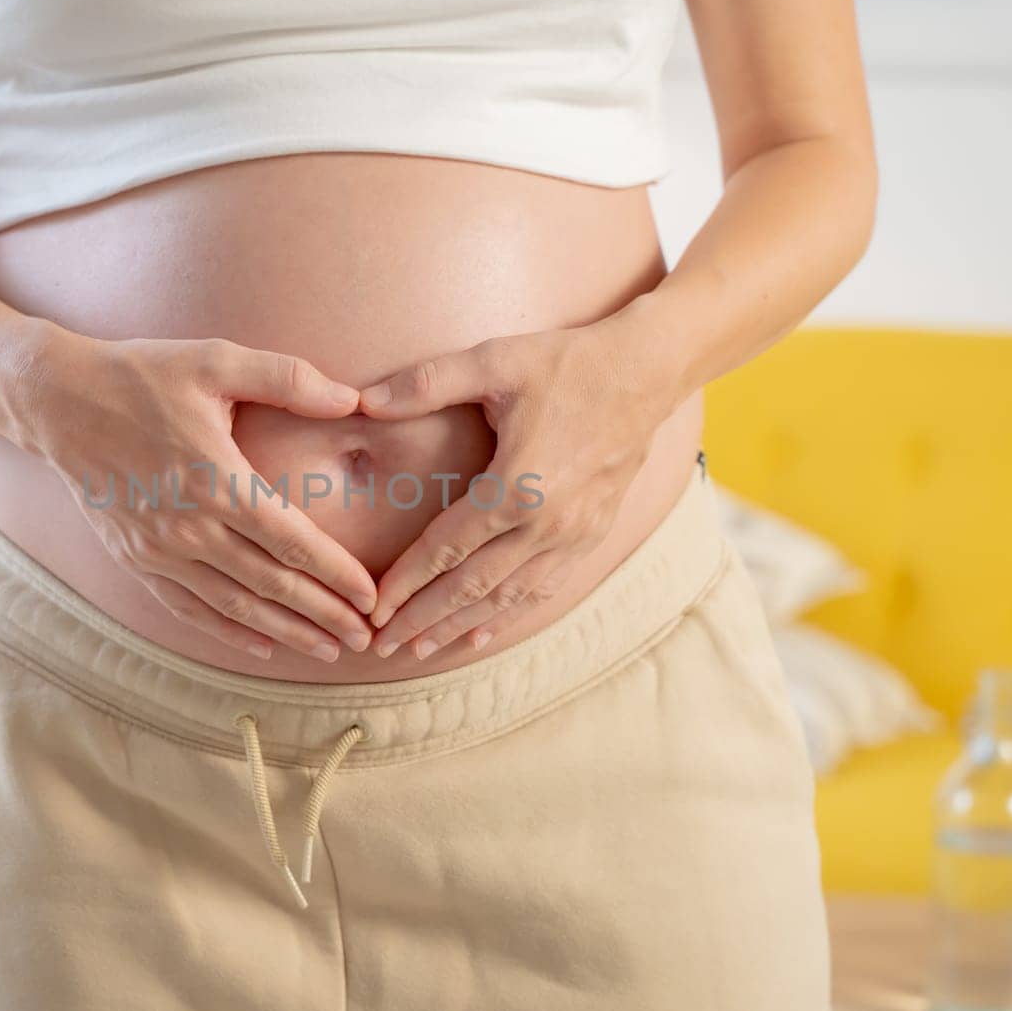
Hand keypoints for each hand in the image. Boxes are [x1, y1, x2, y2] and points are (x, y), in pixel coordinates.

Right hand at [20, 331, 377, 661]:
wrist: (57, 402)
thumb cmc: (142, 375)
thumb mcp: (216, 360)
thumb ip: (287, 378)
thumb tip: (351, 399)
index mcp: (216, 479)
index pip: (292, 541)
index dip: (337, 575)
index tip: (373, 597)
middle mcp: (189, 526)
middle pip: (271, 585)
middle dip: (324, 615)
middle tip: (368, 638)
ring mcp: (158, 550)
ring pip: (234, 607)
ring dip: (286, 633)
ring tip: (329, 650)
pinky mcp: (135, 560)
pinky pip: (189, 608)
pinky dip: (228, 632)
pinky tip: (263, 646)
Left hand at [358, 316, 677, 659]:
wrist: (648, 372)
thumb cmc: (567, 363)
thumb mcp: (494, 360)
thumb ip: (426, 382)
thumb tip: (363, 400)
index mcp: (516, 486)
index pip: (445, 547)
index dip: (405, 582)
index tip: (372, 608)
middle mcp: (546, 524)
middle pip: (470, 586)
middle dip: (422, 620)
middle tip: (380, 646)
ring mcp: (573, 536)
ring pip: (506, 597)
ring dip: (459, 626)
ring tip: (419, 650)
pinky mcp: (591, 537)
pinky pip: (542, 589)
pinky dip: (507, 615)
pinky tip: (480, 633)